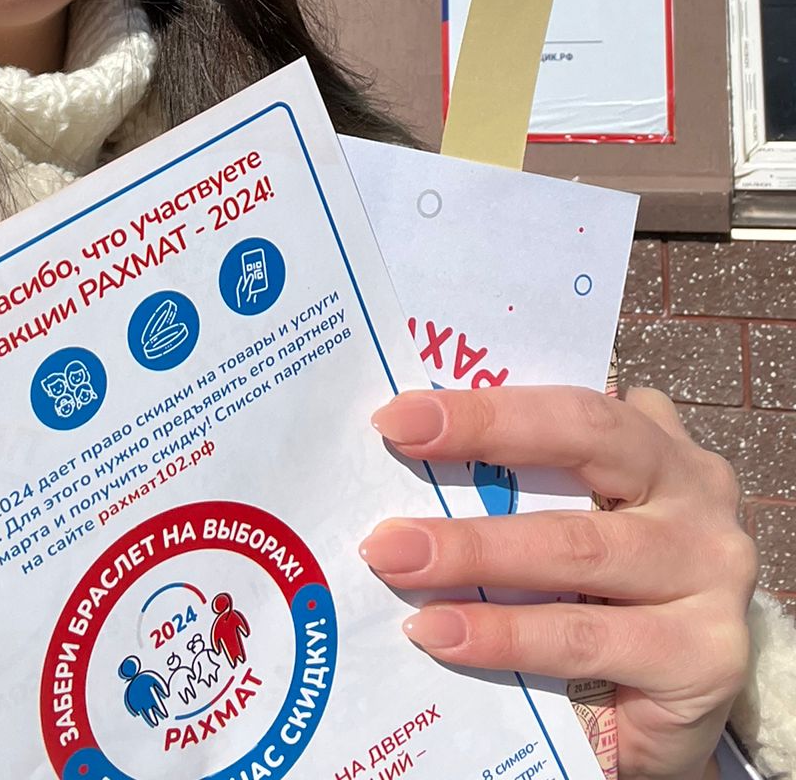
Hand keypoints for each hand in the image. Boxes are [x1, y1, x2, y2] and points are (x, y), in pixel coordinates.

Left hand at [361, 385, 756, 779]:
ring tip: (396, 560)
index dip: (486, 406)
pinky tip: (442, 634)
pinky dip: (504, 636)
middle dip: (480, 440)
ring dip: (474, 551)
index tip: (398, 416)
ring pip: (577, 547)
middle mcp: (695, 491)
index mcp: (658, 440)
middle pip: (585, 443)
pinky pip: (584, 639)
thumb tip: (409, 444)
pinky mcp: (706, 655)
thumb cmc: (611, 586)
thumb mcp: (581, 513)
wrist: (683, 697)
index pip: (570, 405)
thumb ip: (525, 476)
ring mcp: (709, 571)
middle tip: (391, 451)